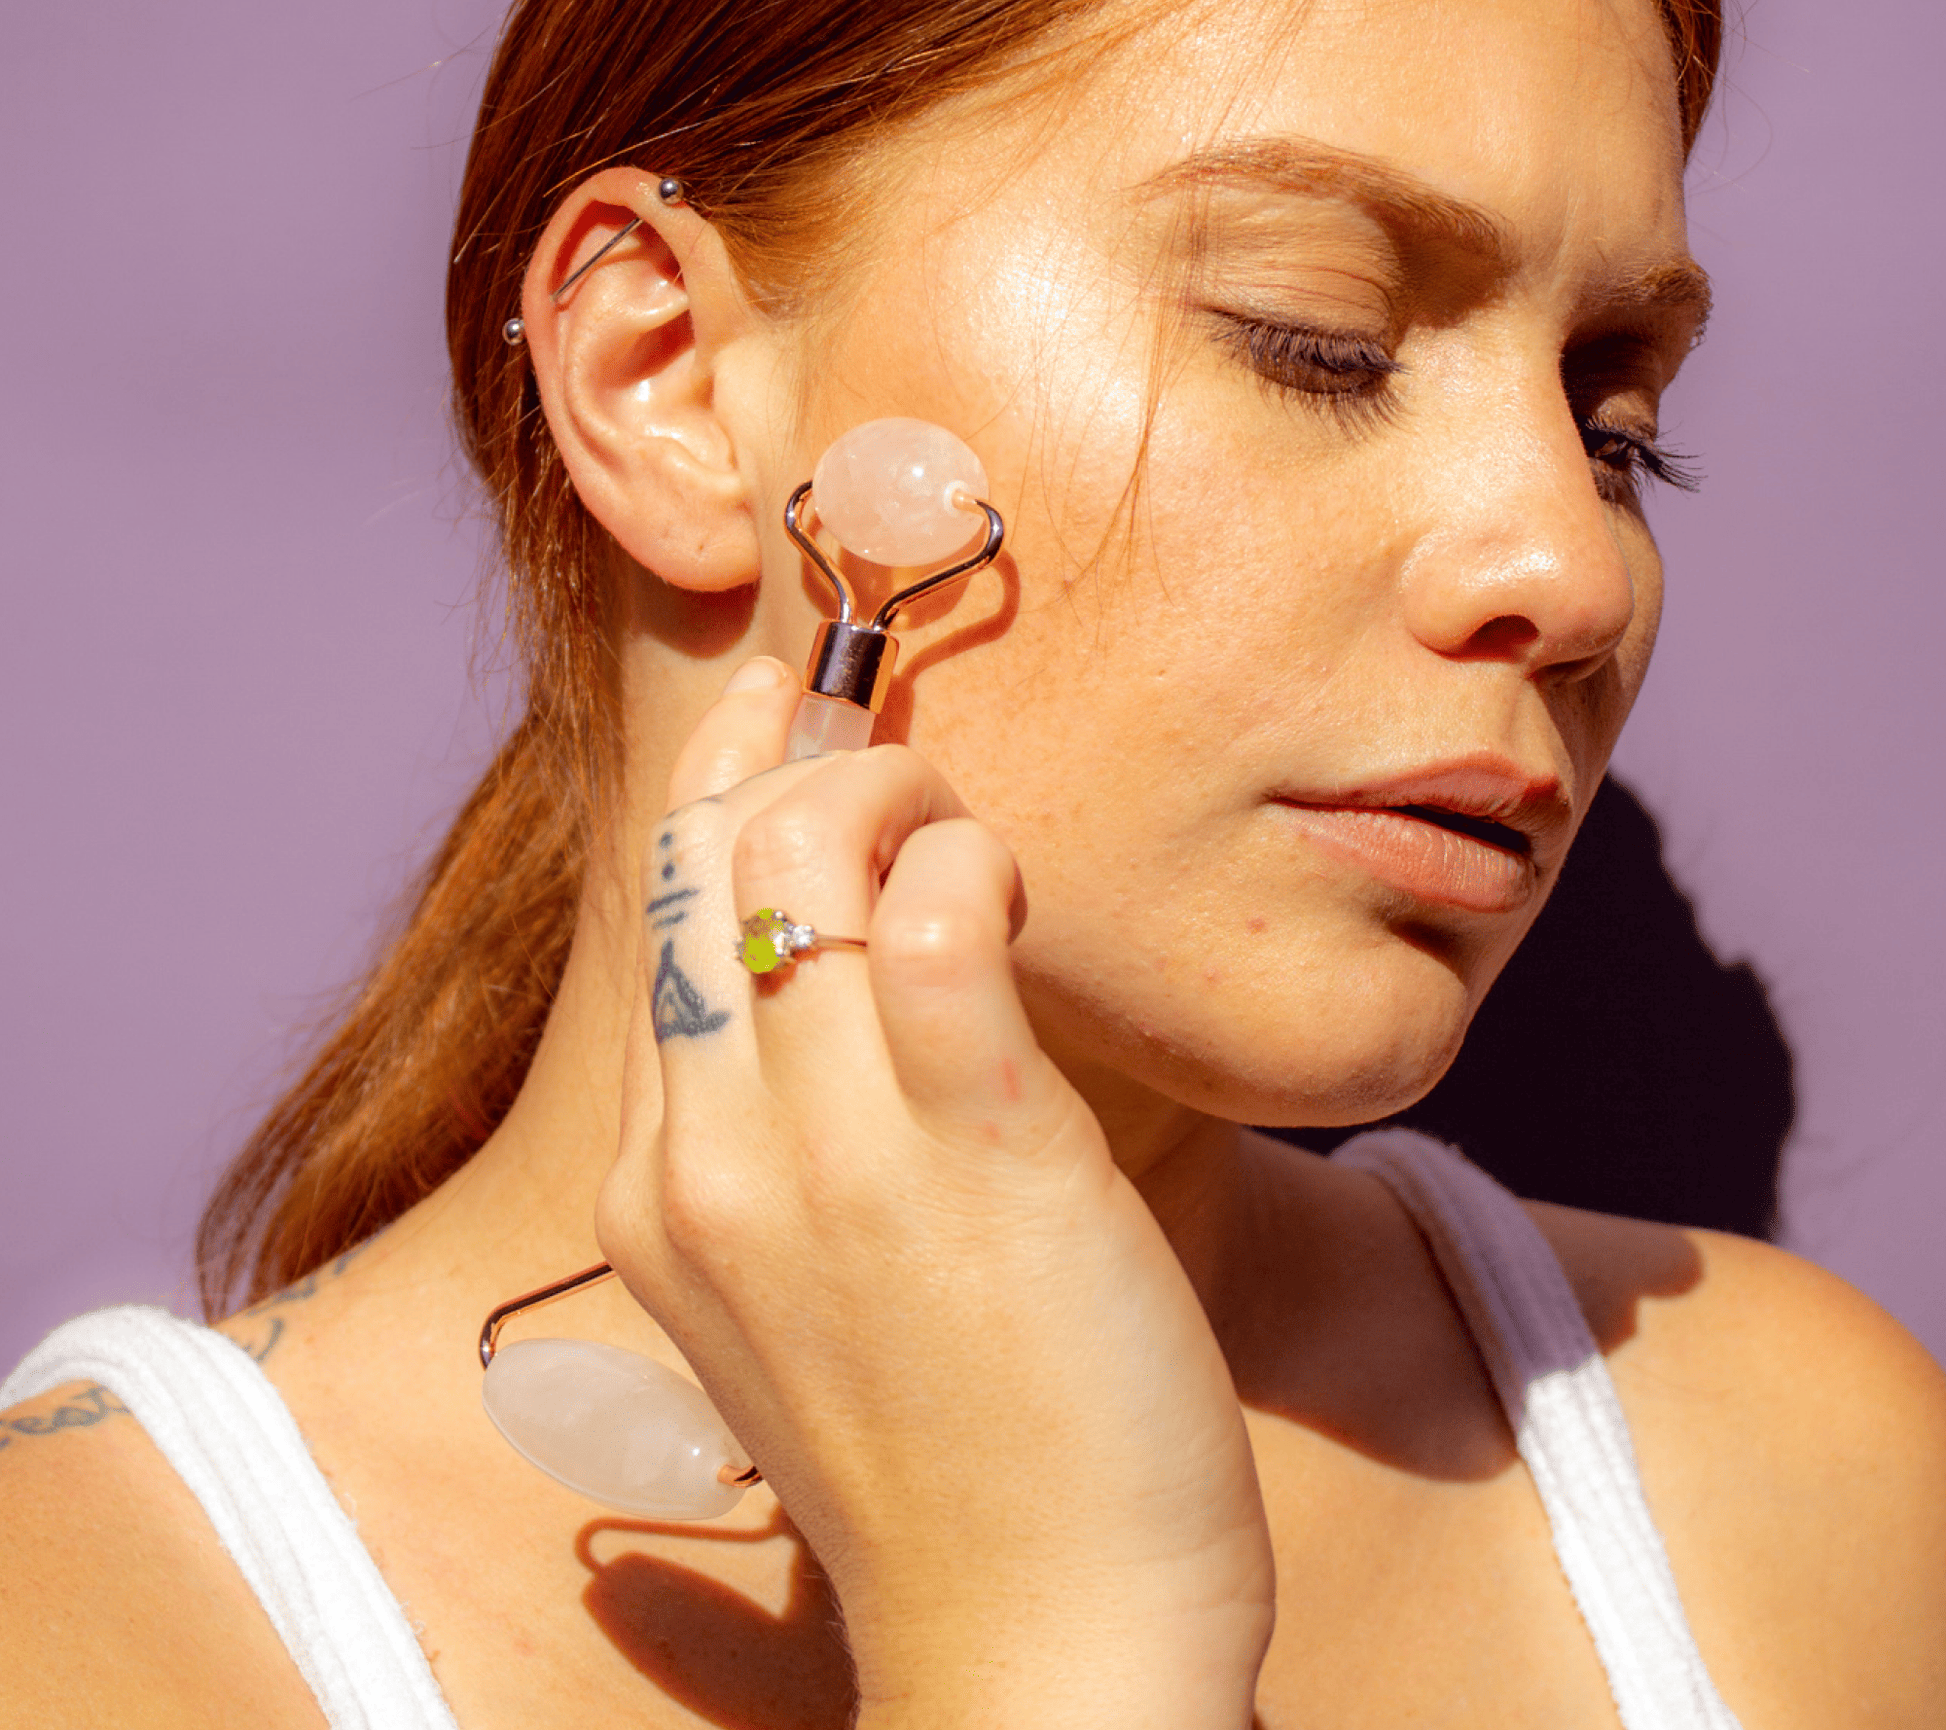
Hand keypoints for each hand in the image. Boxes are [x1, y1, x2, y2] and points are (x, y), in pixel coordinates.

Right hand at [595, 659, 1272, 1726]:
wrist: (1045, 1647)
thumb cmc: (948, 1459)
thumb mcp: (798, 1301)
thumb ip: (780, 1155)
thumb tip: (835, 990)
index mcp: (657, 1190)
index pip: (659, 919)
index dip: (719, 789)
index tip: (775, 709)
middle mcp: (712, 1159)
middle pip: (709, 864)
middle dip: (801, 763)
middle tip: (895, 759)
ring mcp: (834, 1159)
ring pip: (805, 863)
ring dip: (895, 793)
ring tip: (971, 837)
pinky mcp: (978, 1158)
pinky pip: (937, 930)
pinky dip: (969, 865)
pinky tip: (1005, 885)